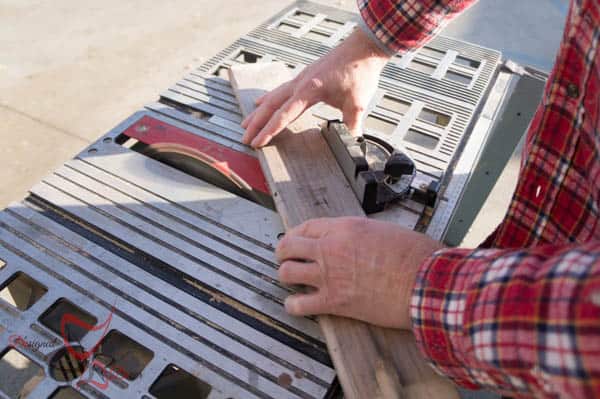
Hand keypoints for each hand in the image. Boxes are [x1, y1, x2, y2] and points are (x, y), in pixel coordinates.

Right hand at [241, 29, 389, 147]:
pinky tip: (262, 102)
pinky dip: (269, 98)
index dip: (270, 131)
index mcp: (310, 90)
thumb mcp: (357, 102)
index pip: (284, 115)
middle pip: (271, 106)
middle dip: (256, 123)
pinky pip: (280, 89)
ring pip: (273, 96)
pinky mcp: (305, 77)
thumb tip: (352, 141)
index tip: (258, 142)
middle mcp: (300, 83)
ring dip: (259, 111)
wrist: (363, 47)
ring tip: (246, 123)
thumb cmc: (359, 71)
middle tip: (245, 137)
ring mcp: (301, 79)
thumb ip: (351, 123)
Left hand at [276, 217, 443, 329]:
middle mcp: (331, 248)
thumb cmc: (415, 257)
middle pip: (288, 246)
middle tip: (287, 258)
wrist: (425, 283)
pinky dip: (294, 305)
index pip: (306, 226)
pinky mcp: (334, 301)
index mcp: (345, 227)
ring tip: (292, 280)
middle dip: (284, 252)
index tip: (295, 240)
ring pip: (287, 272)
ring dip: (287, 276)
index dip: (296, 234)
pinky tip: (297, 305)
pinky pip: (299, 304)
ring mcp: (329, 275)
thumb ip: (361, 234)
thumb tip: (354, 241)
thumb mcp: (385, 230)